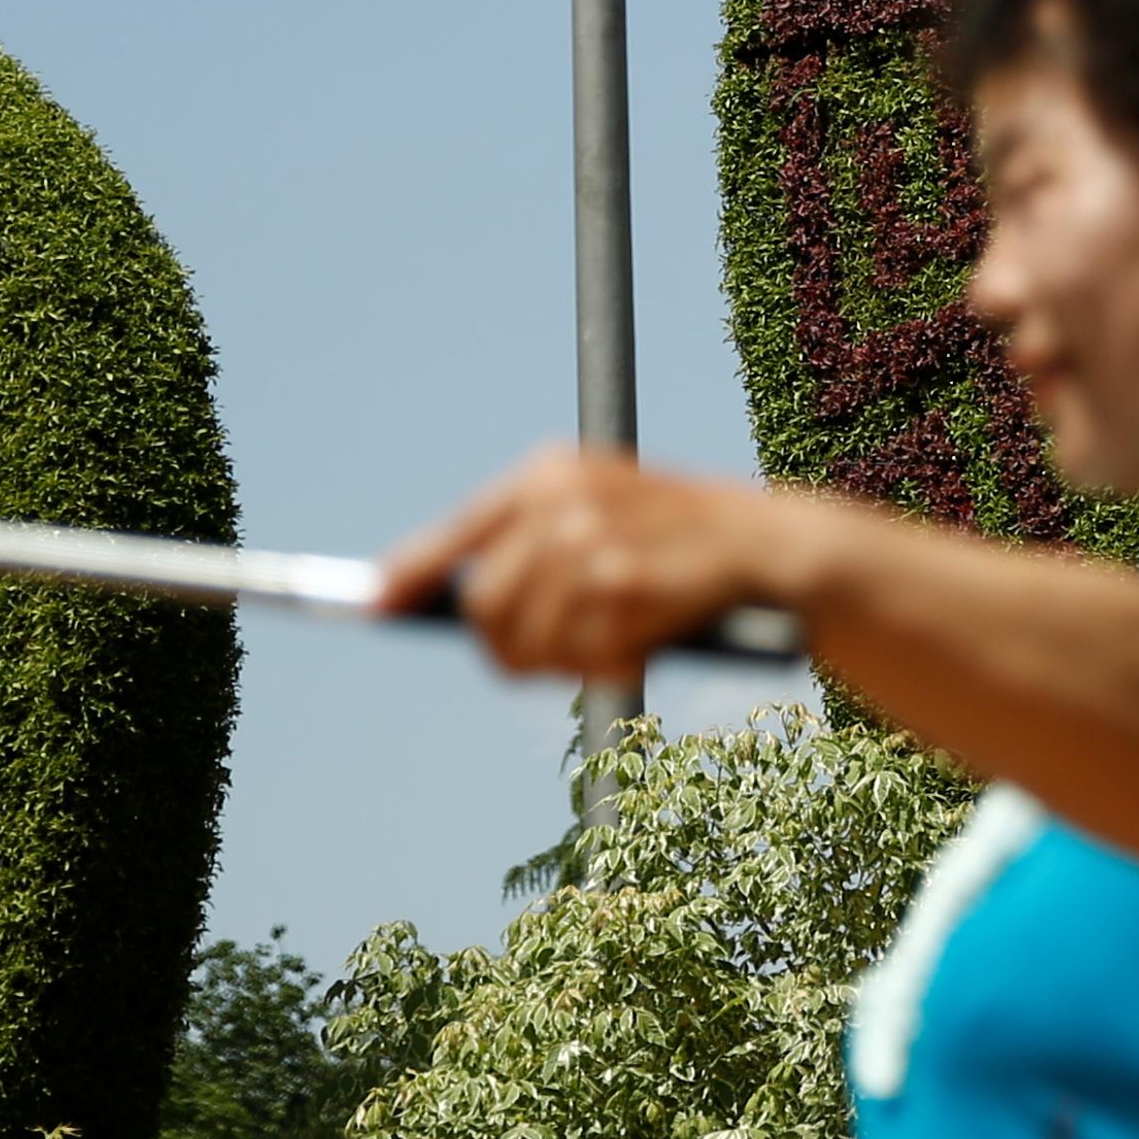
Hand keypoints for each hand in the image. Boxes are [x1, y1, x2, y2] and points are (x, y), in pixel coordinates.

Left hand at [376, 444, 809, 680]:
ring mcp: (589, 539)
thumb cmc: (673, 540)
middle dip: (503, 646)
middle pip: (480, 603)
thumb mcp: (596, 513)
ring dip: (557, 663)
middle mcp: (560, 498)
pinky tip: (637, 644)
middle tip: (547, 660)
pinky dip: (598, 666)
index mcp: (550, 472)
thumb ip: (521, 546)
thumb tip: (434, 601)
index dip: (406, 575)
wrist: (768, 546)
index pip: (455, 534)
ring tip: (606, 646)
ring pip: (521, 640)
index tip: (371, 606)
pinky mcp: (620, 585)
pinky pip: (572, 657)